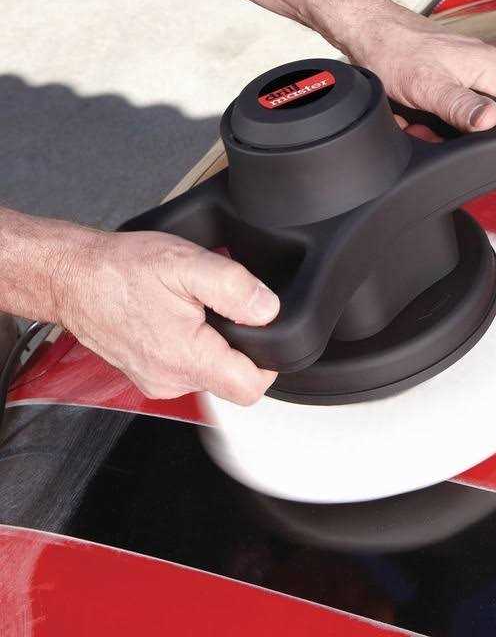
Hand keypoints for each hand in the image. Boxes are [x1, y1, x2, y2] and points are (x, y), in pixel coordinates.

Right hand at [54, 229, 279, 403]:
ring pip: (208, 373)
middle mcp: (171, 381)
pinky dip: (190, 344)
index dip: (269, 361)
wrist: (70, 277)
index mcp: (186, 360)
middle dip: (240, 346)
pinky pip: (184, 367)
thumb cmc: (118, 271)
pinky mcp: (146, 373)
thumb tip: (268, 309)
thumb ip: (235, 287)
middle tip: (224, 309)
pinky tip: (178, 316)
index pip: (250, 388)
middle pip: (232, 381)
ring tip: (196, 308)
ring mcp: (156, 380)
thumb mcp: (186, 264)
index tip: (262, 331)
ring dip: (213, 343)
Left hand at [343, 7, 495, 132]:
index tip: (469, 144)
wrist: (367, 29)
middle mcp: (481, 67)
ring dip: (437, 127)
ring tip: (414, 123)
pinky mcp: (444, 74)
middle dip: (457, 135)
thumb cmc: (395, 51)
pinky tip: (410, 115)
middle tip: (427, 132)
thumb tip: (491, 120)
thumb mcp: (429, 87)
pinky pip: (445, 105)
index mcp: (488, 67)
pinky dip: (427, 115)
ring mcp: (462, 70)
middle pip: (484, 118)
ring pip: (461, 116)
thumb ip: (461, 107)